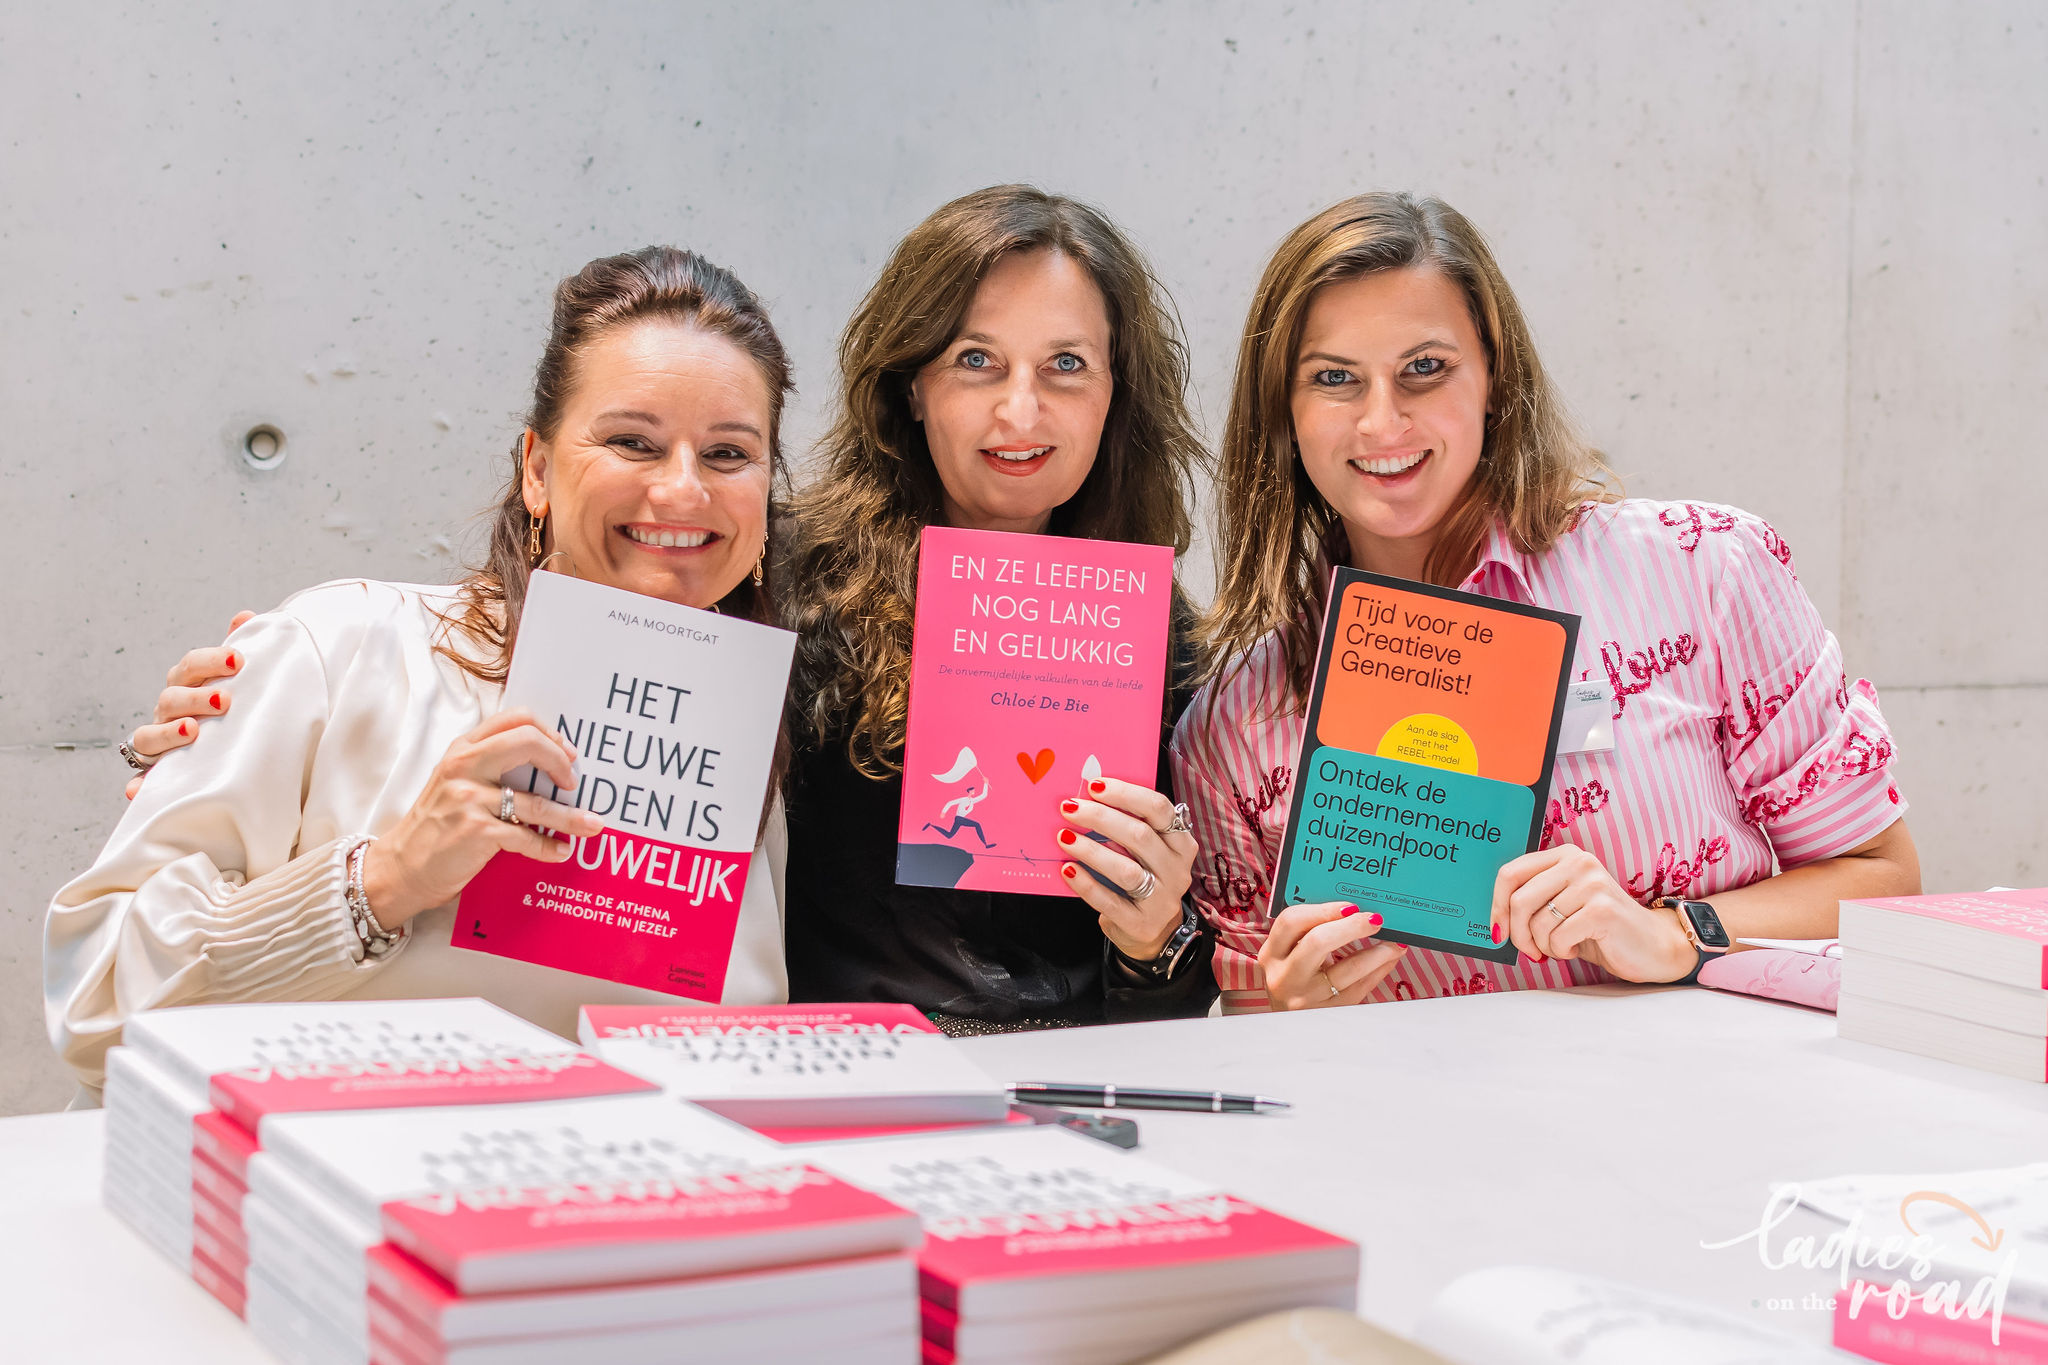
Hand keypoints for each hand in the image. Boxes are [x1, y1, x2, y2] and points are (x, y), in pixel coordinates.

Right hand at [124, 610, 255, 798]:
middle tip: (225, 700)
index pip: (191, 666)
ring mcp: (159, 741)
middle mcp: (169, 711)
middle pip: (171, 698)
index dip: (211, 660)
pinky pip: (142, 780)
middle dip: (196, 697)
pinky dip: (138, 784)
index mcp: (188, 684)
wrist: (224, 749)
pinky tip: (138, 790)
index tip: (238, 659)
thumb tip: (245, 615)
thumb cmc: (229, 708)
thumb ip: (238, 649)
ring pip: (149, 736)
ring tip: (193, 731)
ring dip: (168, 733)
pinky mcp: (156, 772)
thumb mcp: (236, 680)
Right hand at [358, 710, 603, 927]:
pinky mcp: (475, 831)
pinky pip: (526, 837)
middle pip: (528, 742)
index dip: (549, 733)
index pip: (515, 719)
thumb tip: (548, 765)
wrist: (401, 867)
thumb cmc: (436, 825)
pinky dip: (548, 846)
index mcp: (463, 749)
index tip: (567, 753)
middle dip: (560, 761)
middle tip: (572, 781)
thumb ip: (490, 766)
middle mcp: (464, 766)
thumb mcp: (455, 782)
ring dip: (571, 816)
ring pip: (536, 801)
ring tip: (593, 825)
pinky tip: (560, 851)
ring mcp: (468, 798)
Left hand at [1053, 777, 1196, 961]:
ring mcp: (1162, 899)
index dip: (1126, 794)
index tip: (1095, 785)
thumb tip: (1087, 797)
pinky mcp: (1141, 923)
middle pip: (1140, 836)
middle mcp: (1176, 870)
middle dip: (1101, 817)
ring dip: (1091, 850)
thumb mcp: (1147, 851)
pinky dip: (1086, 884)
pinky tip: (1068, 869)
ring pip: (1126, 870)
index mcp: (1180, 843)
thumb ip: (1129, 826)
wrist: (1152, 932)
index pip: (1159, 809)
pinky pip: (1110, 901)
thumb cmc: (1143, 878)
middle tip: (1070, 807)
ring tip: (1064, 837)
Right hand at [1258, 902, 1407, 1008]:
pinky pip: (1360, 988)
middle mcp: (1284, 977)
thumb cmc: (1295, 983)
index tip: (1349, 906)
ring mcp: (1306, 998)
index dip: (1322, 910)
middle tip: (1375, 919)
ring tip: (1395, 942)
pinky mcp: (1329, 1014)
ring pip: (1348, 968)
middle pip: (1317, 941)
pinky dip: (1379, 970)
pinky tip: (1389, 959)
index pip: (1291, 921)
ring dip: (1378, 952)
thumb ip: (1309, 934)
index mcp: (1271, 955)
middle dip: (1352, 926)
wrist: (1290, 1032)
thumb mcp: (1289, 959)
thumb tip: (1353, 911)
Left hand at [1490, 843, 1696, 982]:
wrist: (1651, 946)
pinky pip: (1558, 936)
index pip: (1509, 873)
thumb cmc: (1599, 928)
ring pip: (1537, 922)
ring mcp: (1592, 883)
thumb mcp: (1562, 906)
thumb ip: (1533, 900)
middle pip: (1519, 899)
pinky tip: (1577, 948)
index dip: (1497, 905)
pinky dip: (1561, 951)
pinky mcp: (1602, 909)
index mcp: (1564, 855)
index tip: (1498, 930)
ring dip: (1543, 945)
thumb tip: (1495, 920)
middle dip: (1517, 934)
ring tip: (1562, 946)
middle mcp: (1578, 862)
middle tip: (1529, 951)